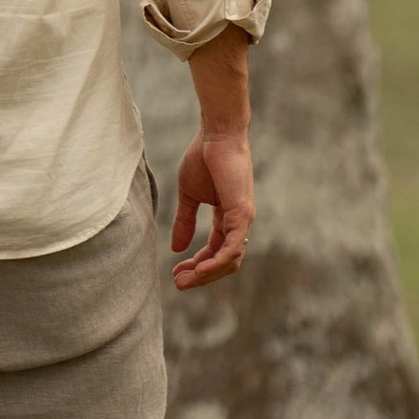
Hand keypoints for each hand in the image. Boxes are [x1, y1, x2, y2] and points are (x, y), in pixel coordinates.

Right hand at [171, 129, 252, 288]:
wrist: (216, 134)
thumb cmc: (203, 157)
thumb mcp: (188, 195)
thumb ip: (184, 221)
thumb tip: (176, 248)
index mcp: (226, 218)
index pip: (215, 251)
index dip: (197, 265)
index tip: (176, 273)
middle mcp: (238, 223)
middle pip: (224, 262)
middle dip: (201, 276)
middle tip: (179, 284)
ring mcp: (243, 220)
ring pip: (230, 261)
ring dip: (207, 275)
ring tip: (185, 280)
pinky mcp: (243, 214)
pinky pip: (232, 248)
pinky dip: (216, 263)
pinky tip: (199, 270)